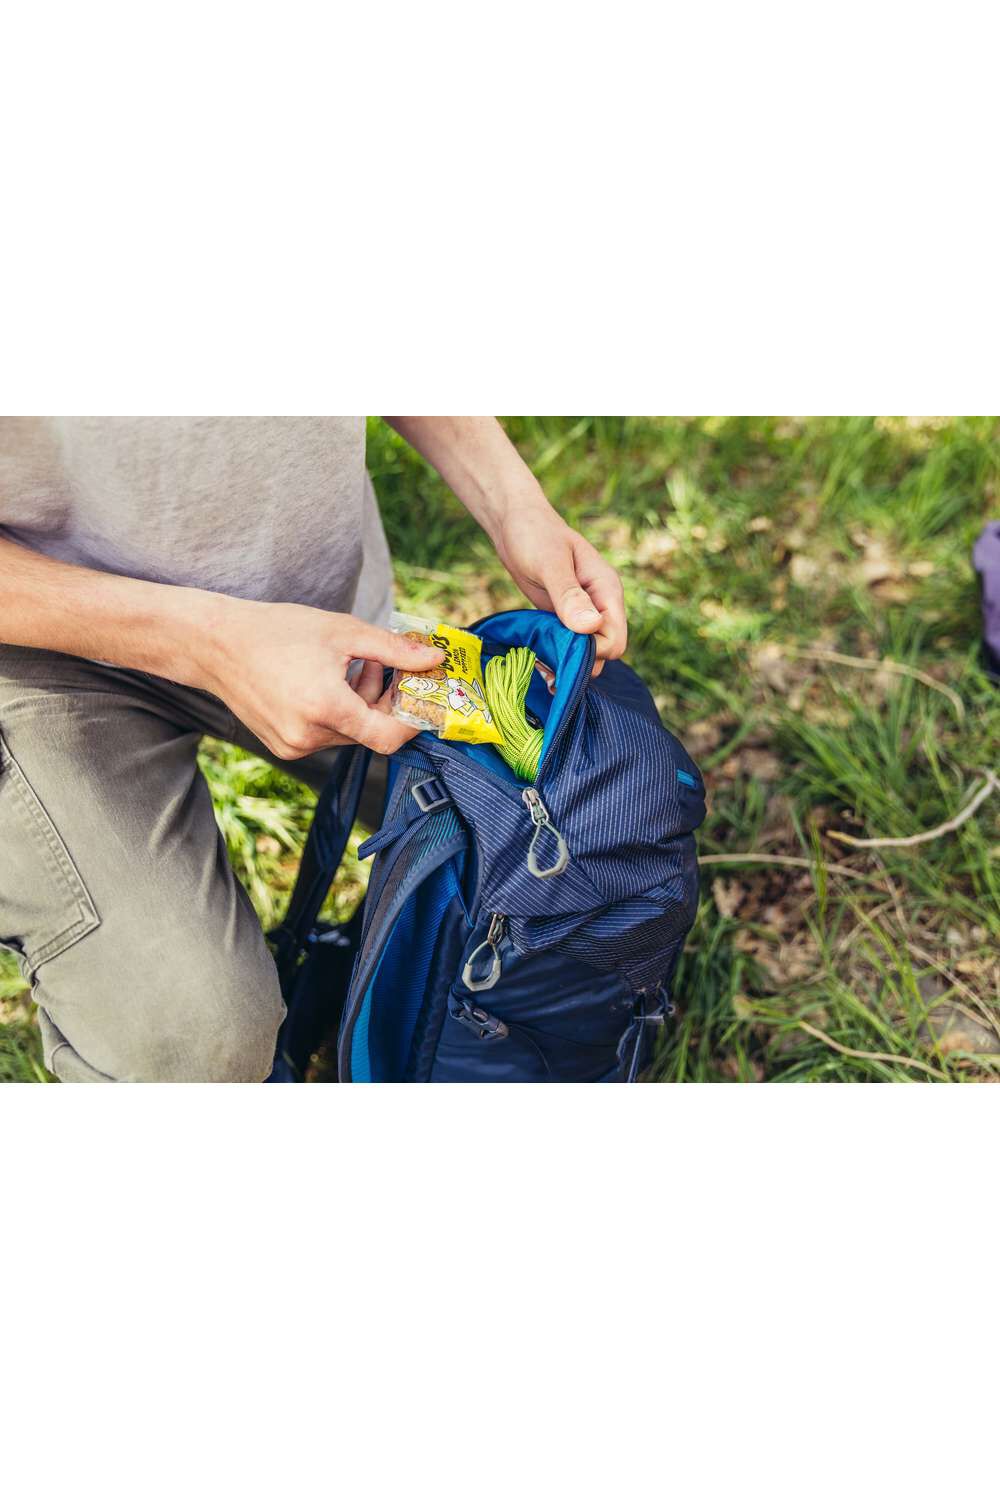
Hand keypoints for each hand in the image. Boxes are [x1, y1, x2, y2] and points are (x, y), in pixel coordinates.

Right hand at [197, 598, 443, 757]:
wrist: (217, 645)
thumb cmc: (278, 631)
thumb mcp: (343, 632)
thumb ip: (394, 651)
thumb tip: (433, 659)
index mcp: (325, 708)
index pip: (388, 738)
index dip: (413, 721)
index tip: (423, 698)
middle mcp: (308, 736)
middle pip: (370, 731)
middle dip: (386, 700)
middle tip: (387, 666)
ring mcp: (293, 745)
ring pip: (349, 732)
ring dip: (362, 704)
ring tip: (353, 665)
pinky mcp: (283, 746)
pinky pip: (326, 734)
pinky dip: (338, 711)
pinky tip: (327, 681)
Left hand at [490, 498, 626, 673]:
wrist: (515, 523)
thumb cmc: (534, 535)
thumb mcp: (551, 564)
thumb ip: (569, 596)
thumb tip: (590, 628)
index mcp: (606, 590)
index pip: (615, 640)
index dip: (593, 651)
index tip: (563, 648)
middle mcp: (600, 605)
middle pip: (604, 651)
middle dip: (579, 662)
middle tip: (545, 664)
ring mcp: (582, 612)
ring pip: (586, 653)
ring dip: (566, 663)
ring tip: (538, 664)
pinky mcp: (563, 617)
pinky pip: (568, 646)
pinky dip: (555, 656)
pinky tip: (536, 658)